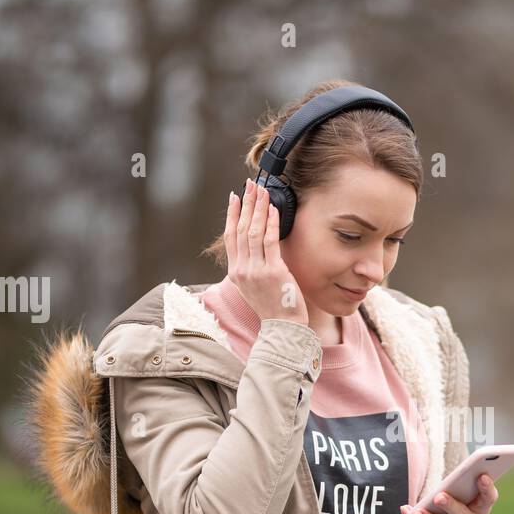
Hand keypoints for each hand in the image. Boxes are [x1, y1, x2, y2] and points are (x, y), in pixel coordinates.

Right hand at [224, 178, 309, 324]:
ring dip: (258, 208)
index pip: (230, 237)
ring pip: (253, 232)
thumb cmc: (273, 308)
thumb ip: (250, 268)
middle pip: (240, 229)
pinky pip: (270, 241)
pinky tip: (273, 209)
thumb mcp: (253, 287)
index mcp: (236, 273)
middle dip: (246, 204)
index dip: (231, 215)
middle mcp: (242, 270)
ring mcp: (256, 270)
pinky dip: (271, 223)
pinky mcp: (273, 271)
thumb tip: (253, 245)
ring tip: (262, 191)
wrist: (283, 328)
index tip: (234, 197)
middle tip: (250, 185)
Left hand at [399, 473, 497, 513]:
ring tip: (416, 512)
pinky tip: (408, 512)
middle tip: (439, 497)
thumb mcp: (464, 501)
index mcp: (482, 509)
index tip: (482, 476)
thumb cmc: (460, 510)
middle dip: (451, 506)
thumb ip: (459, 489)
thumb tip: (445, 481)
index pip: (489, 499)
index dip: (487, 488)